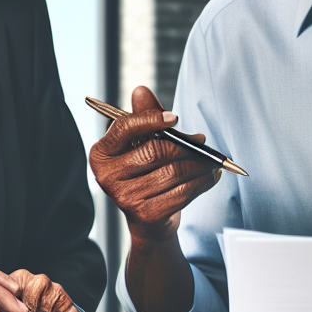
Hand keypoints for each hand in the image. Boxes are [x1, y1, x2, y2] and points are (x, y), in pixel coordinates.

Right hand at [89, 85, 220, 243]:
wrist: (148, 220)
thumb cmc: (144, 174)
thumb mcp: (141, 143)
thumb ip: (143, 117)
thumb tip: (141, 90)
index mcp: (101, 154)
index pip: (125, 128)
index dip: (151, 119)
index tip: (175, 117)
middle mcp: (107, 176)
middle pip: (155, 150)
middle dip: (185, 144)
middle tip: (202, 141)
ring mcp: (125, 198)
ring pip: (174, 171)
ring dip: (200, 164)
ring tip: (211, 160)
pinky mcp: (146, 215)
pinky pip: (183, 192)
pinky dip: (203, 182)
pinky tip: (210, 176)